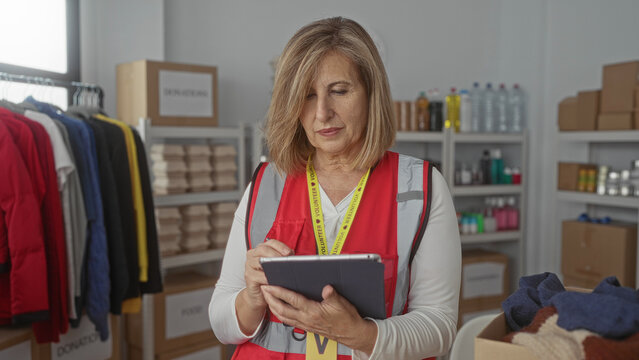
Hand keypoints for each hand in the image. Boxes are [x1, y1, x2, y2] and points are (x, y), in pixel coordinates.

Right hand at [244, 239, 293, 307]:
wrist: (260, 295)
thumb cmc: (270, 279)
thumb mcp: (278, 267)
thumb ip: (284, 260)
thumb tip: (293, 257)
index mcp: (261, 249)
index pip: (271, 242)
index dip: (280, 246)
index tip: (289, 253)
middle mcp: (253, 254)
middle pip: (263, 249)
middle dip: (275, 254)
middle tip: (285, 261)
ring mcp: (249, 265)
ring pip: (259, 261)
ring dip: (271, 265)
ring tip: (281, 270)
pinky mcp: (248, 276)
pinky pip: (257, 275)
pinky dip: (266, 278)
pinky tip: (274, 280)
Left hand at [261, 284, 377, 353]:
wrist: (352, 334)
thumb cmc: (347, 319)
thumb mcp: (342, 304)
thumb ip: (332, 295)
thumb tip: (326, 288)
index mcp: (314, 312)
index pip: (292, 300)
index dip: (280, 292)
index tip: (270, 285)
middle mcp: (307, 319)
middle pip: (282, 310)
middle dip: (271, 299)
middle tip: (263, 289)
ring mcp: (306, 324)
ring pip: (283, 317)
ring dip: (273, 307)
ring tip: (267, 297)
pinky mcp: (307, 327)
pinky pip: (289, 321)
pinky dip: (280, 314)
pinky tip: (278, 309)